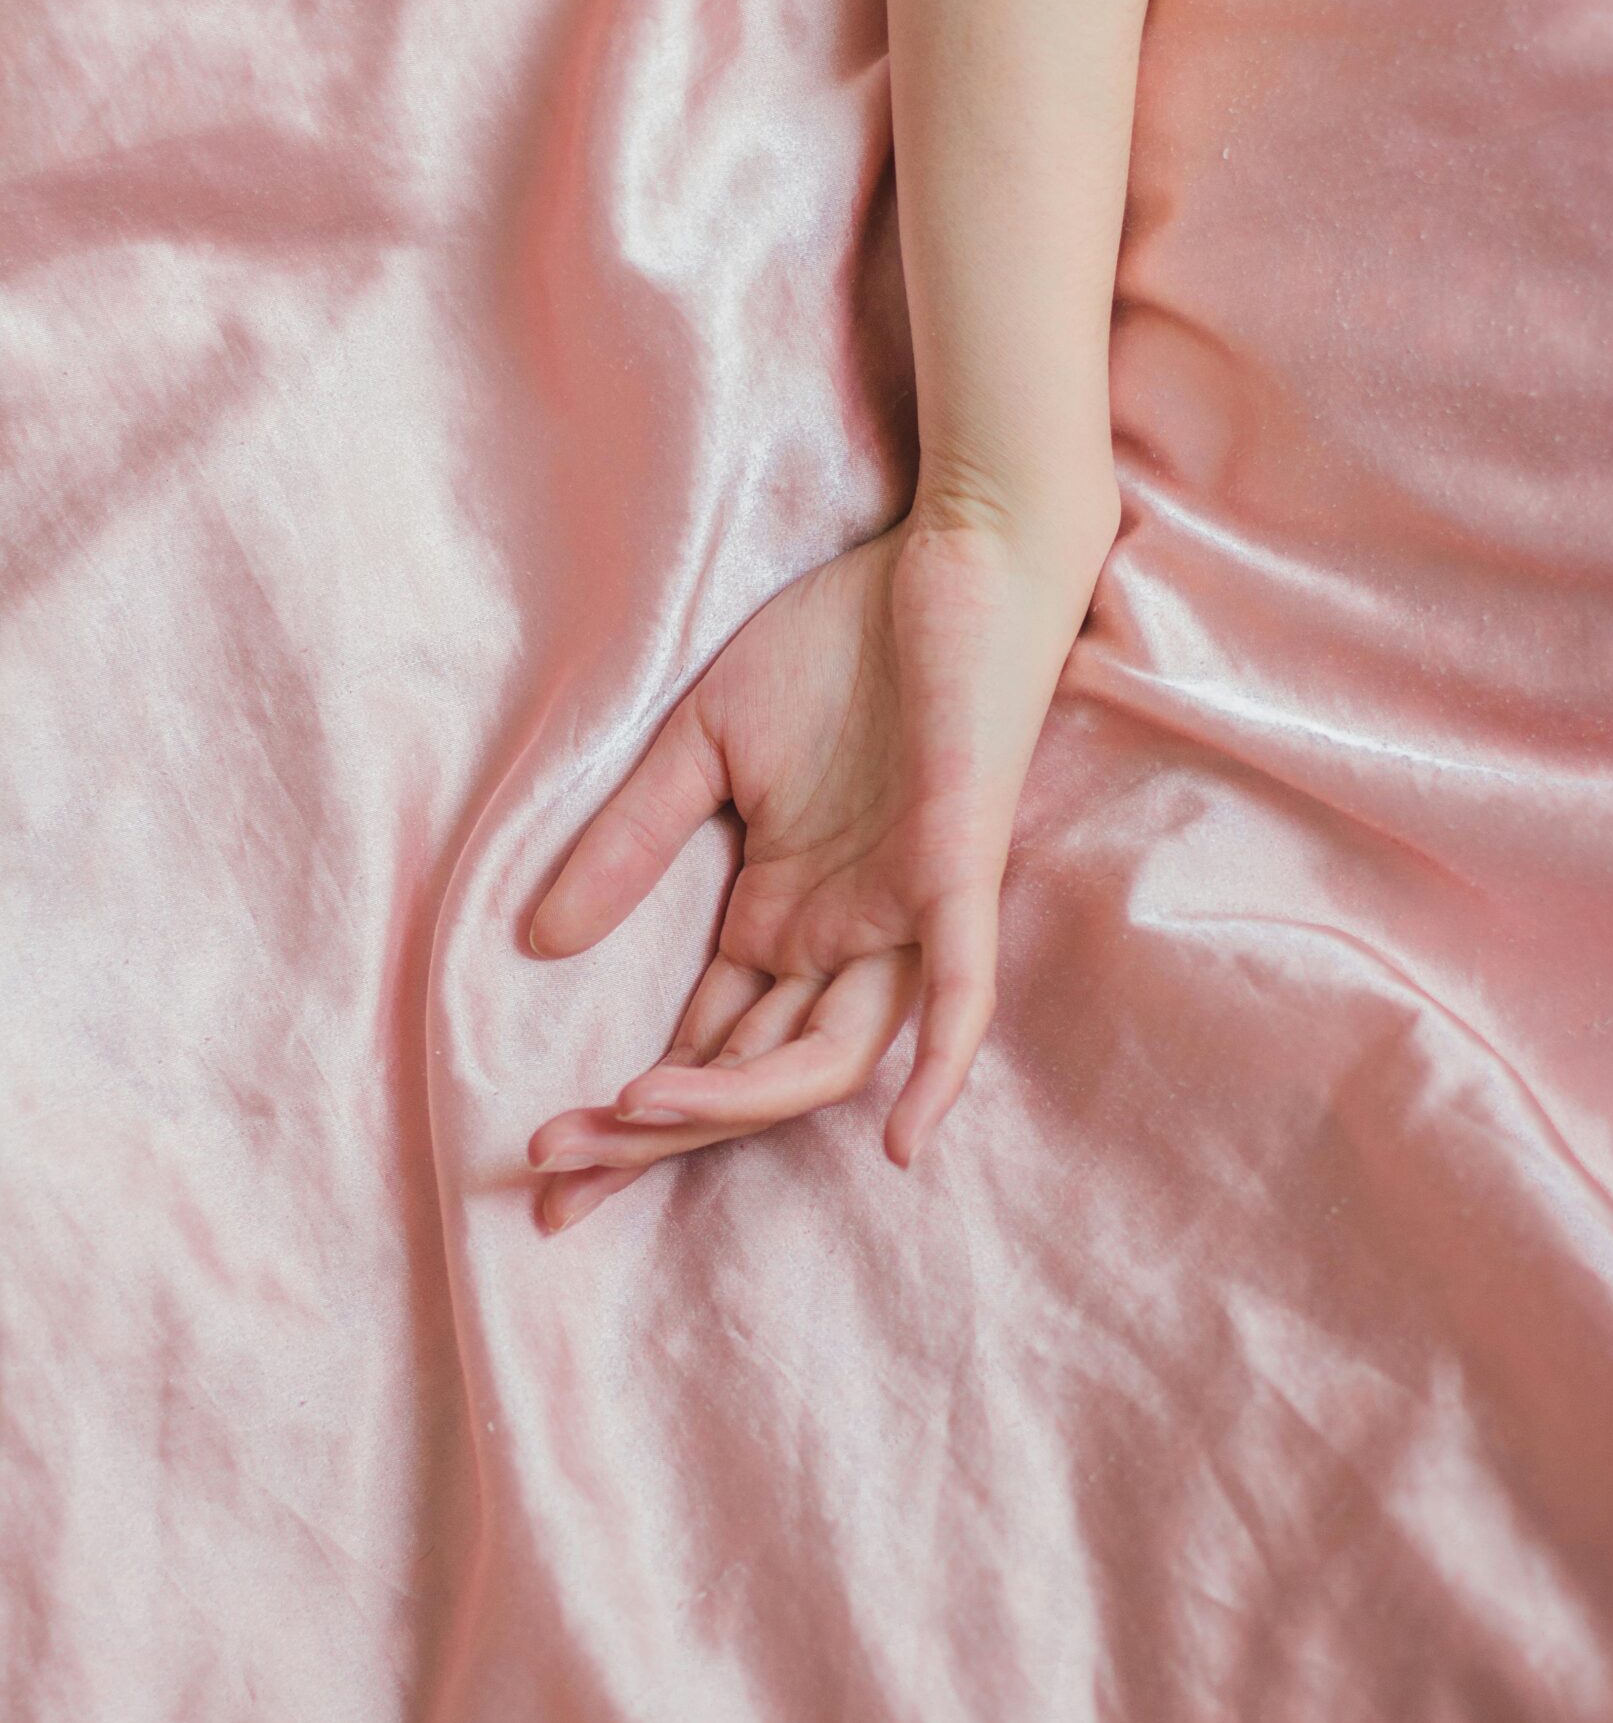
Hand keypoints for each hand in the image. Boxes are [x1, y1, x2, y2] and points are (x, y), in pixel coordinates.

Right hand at [525, 481, 1116, 1231]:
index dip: (629, 1115)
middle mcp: (841, 940)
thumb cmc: (841, 642)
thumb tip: (541, 941)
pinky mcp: (957, 872)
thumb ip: (634, 843)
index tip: (542, 1159)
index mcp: (781, 917)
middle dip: (654, 1134)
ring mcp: (902, 915)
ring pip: (829, 1055)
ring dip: (737, 1099)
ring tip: (637, 1111)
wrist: (949, 553)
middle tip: (556, 1169)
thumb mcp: (703, 747)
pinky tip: (902, 1141)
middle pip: (748, 1076)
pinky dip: (938, 1069)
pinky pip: (960, 991)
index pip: (699, 1046)